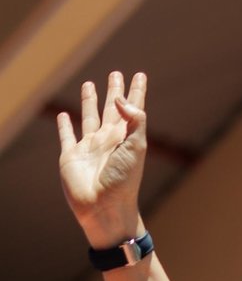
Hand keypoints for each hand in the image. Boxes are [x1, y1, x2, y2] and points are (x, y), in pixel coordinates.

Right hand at [57, 71, 147, 247]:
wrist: (104, 206)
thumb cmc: (124, 179)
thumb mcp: (136, 146)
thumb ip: (134, 119)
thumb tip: (119, 97)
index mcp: (127, 136)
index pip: (133, 108)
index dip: (136, 91)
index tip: (139, 75)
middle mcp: (109, 139)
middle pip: (111, 108)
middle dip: (114, 91)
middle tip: (116, 73)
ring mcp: (89, 147)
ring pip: (89, 117)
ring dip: (89, 101)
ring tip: (90, 83)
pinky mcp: (71, 156)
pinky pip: (67, 136)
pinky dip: (64, 126)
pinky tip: (63, 116)